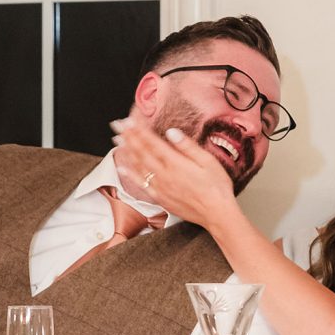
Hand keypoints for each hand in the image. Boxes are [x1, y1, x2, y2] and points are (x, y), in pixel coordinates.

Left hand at [115, 120, 236, 226]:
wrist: (217, 214)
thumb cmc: (217, 187)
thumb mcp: (208, 161)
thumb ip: (187, 146)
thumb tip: (171, 132)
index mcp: (175, 163)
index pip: (152, 142)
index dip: (138, 130)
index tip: (128, 120)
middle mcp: (164, 175)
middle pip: (141, 152)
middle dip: (128, 136)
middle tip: (117, 125)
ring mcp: (160, 187)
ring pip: (137, 166)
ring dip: (126, 151)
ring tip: (117, 140)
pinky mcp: (160, 198)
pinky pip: (140, 184)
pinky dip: (129, 175)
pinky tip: (122, 168)